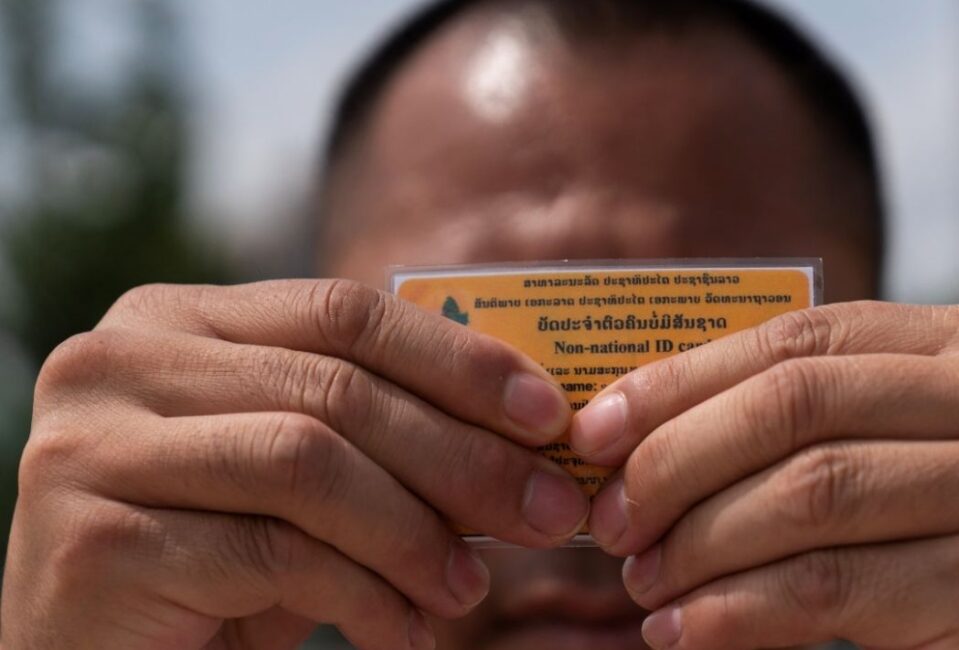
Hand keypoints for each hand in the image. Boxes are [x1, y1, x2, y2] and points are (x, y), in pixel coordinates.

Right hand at [2, 280, 587, 649]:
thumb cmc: (215, 563)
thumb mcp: (305, 480)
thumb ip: (382, 434)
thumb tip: (531, 434)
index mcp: (177, 320)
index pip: (343, 313)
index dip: (459, 360)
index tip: (550, 416)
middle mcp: (118, 359)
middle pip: (336, 386)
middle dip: (464, 456)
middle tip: (550, 512)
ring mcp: (91, 444)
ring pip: (309, 462)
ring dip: (416, 533)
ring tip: (473, 590)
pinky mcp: (92, 538)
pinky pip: (272, 552)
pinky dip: (363, 595)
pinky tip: (407, 632)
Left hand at [570, 300, 958, 648]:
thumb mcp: (910, 462)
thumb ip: (815, 427)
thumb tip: (639, 427)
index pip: (803, 336)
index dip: (683, 381)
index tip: (595, 430)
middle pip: (797, 403)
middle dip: (677, 461)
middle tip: (611, 519)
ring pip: (809, 490)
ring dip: (700, 541)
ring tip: (643, 581)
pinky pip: (835, 583)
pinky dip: (740, 609)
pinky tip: (687, 628)